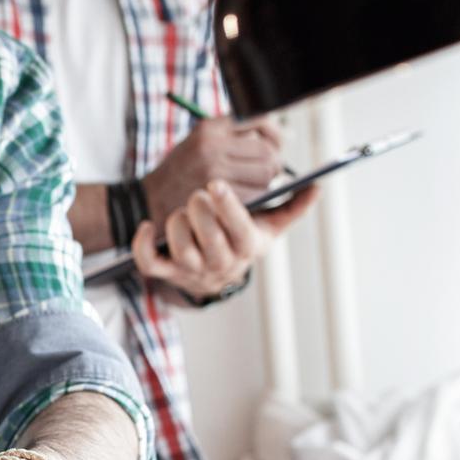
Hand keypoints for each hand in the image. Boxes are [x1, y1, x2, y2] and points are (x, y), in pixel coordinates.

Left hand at [131, 180, 317, 299]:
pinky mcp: (166, 272)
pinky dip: (142, 246)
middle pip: (208, 239)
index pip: (239, 230)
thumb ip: (292, 207)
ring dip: (176, 224)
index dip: (227, 208)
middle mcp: (220, 262)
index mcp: (246, 247)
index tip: (216, 184)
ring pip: (180, 248)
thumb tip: (317, 187)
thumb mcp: (268, 227)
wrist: (216, 275)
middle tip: (197, 193)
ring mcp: (191, 269)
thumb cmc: (241, 240)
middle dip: (200, 212)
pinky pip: (149, 263)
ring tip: (181, 210)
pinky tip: (146, 226)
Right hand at [142, 116, 283, 218]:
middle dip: (275, 160)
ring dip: (267, 179)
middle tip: (270, 167)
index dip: (275, 132)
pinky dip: (257, 195)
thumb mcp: (198, 140)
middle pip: (267, 151)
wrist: (151, 198)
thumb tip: (273, 133)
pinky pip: (255, 193)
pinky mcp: (217, 193)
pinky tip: (245, 194)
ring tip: (254, 181)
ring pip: (266, 174)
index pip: (259, 120)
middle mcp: (212, 145)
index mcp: (209, 127)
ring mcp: (214, 170)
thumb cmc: (180, 169)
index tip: (277, 142)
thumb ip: (231, 134)